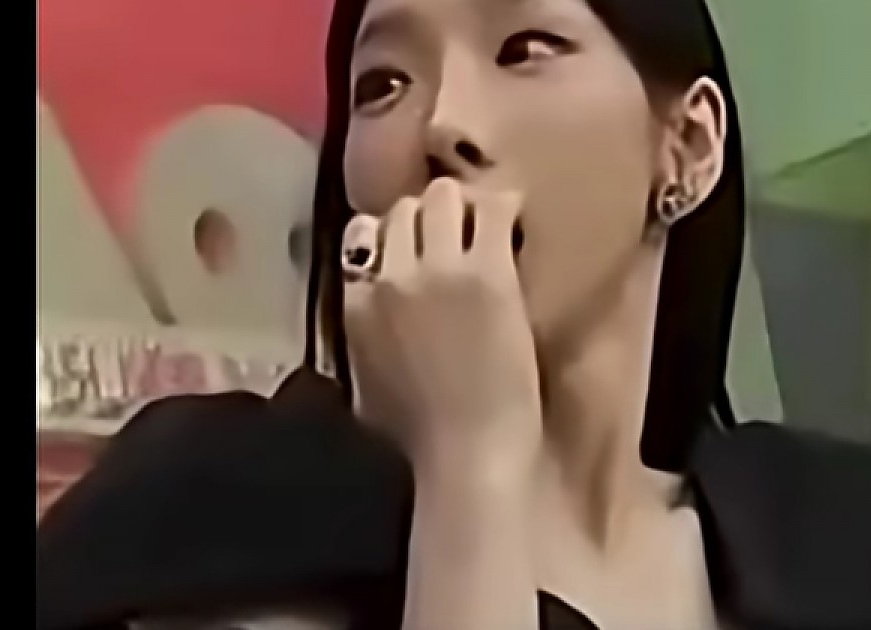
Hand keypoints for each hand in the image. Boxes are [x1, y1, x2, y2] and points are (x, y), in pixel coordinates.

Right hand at [341, 177, 541, 480]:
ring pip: (442, 197)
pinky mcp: (488, 272)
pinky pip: (493, 210)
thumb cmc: (420, 437)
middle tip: (459, 236)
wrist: (468, 453)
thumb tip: (371, 310)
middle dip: (429, 219)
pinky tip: (515, 219)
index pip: (362, 237)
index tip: (417, 249)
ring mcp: (439, 270)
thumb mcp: (365, 383)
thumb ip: (363, 335)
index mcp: (354, 304)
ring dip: (464, 208)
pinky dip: (505, 208)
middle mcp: (389, 276)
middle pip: (403, 210)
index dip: (394, 239)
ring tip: (487, 227)